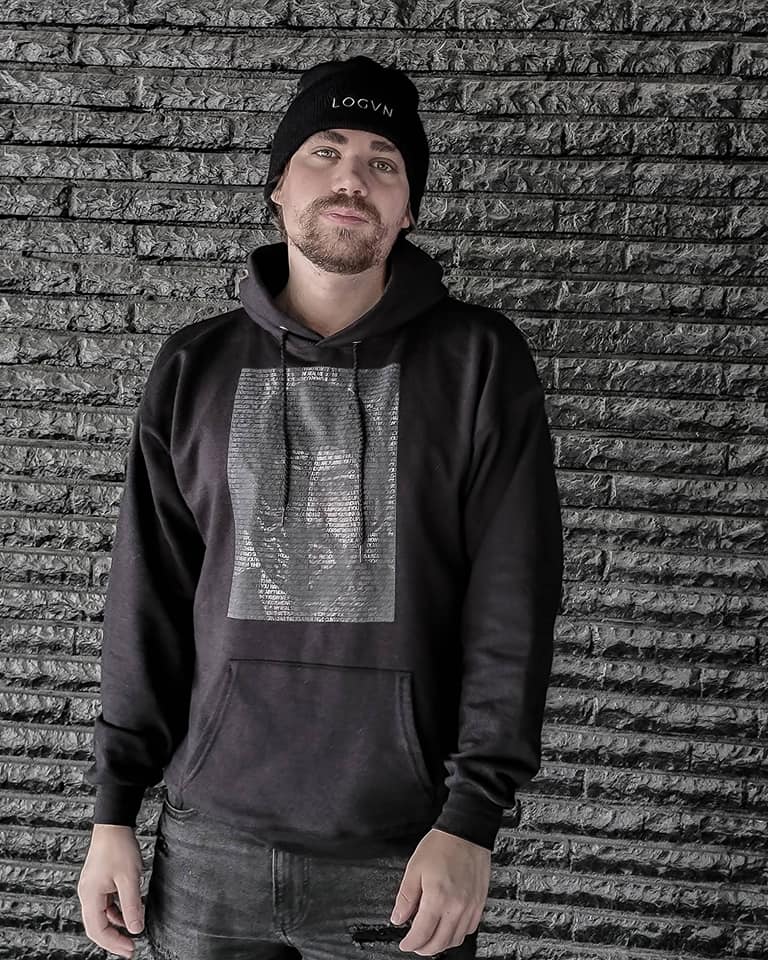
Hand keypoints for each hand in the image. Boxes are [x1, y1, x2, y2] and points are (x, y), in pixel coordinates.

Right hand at [77, 824, 145, 958]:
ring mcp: (92, 888)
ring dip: (115, 925)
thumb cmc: (119, 846)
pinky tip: (128, 911)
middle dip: (113, 939)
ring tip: (131, 931)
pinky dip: (116, 911)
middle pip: (96, 926)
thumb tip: (135, 928)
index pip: (97, 930)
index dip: (113, 943)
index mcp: (90, 895)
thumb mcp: (130, 878)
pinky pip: (105, 904)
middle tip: (130, 947)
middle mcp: (87, 893)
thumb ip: (132, 905)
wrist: (114, 824)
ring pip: (101, 916)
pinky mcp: (98, 882)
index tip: (130, 949)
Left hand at [389, 828, 490, 955]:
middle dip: (424, 948)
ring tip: (430, 939)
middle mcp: (456, 906)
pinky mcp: (480, 903)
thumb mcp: (414, 868)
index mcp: (437, 897)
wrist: (466, 832)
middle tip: (415, 945)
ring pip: (456, 939)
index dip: (410, 943)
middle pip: (440, 943)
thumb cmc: (441, 845)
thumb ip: (405, 897)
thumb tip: (398, 918)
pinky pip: (469, 929)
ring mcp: (471, 906)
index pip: (422, 933)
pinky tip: (448, 928)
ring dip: (441, 944)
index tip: (405, 943)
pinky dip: (457, 934)